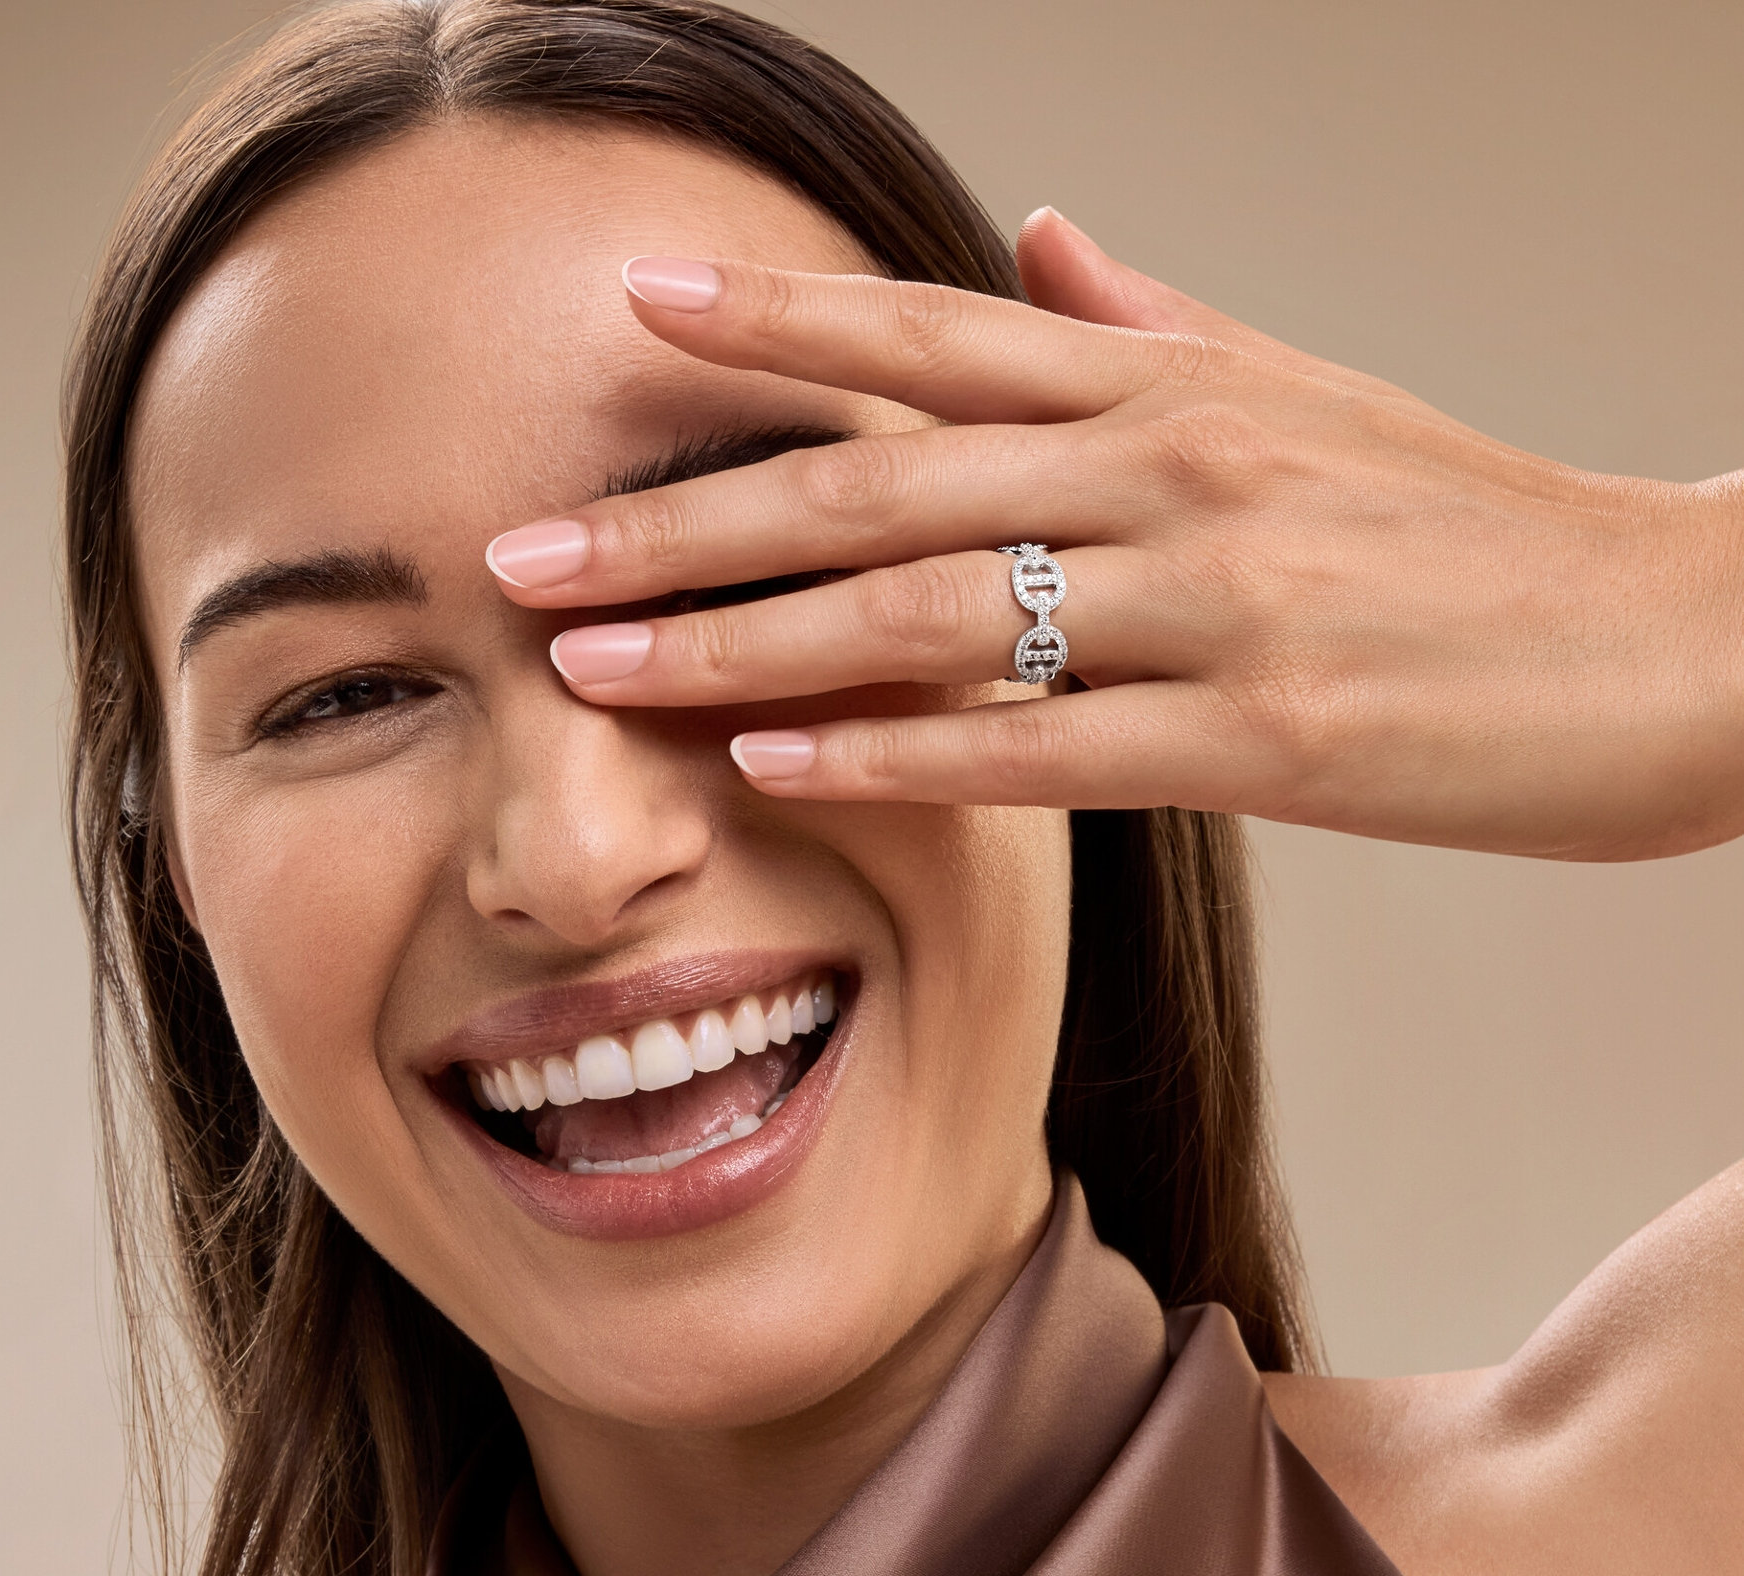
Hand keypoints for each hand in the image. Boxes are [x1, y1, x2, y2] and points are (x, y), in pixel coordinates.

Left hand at [485, 212, 1743, 860]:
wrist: (1682, 637)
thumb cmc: (1469, 525)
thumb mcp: (1306, 391)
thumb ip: (1145, 323)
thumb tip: (1025, 240)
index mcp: (1168, 382)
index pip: (925, 334)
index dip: (767, 326)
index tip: (623, 320)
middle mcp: (1172, 467)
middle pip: (878, 476)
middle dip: (683, 520)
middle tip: (521, 554)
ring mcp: (1217, 600)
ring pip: (933, 606)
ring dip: (747, 640)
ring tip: (597, 669)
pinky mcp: (1263, 735)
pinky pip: (1040, 742)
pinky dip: (898, 750)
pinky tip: (780, 762)